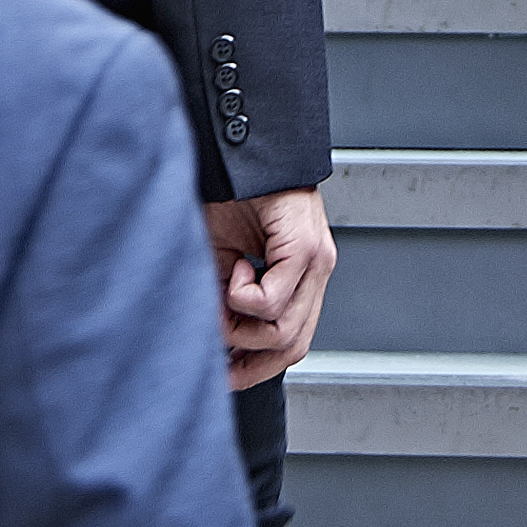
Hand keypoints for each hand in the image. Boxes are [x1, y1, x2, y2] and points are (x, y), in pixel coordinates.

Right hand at [206, 186, 333, 389]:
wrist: (246, 151)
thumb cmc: (236, 196)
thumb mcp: (223, 258)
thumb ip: (224, 299)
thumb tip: (210, 340)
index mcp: (300, 279)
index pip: (289, 344)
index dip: (255, 368)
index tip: (225, 375)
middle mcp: (315, 274)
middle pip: (292, 347)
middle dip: (248, 358)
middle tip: (217, 341)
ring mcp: (316, 263)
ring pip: (284, 331)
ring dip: (241, 324)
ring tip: (223, 289)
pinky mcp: (305, 248)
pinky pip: (274, 300)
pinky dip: (243, 295)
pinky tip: (235, 267)